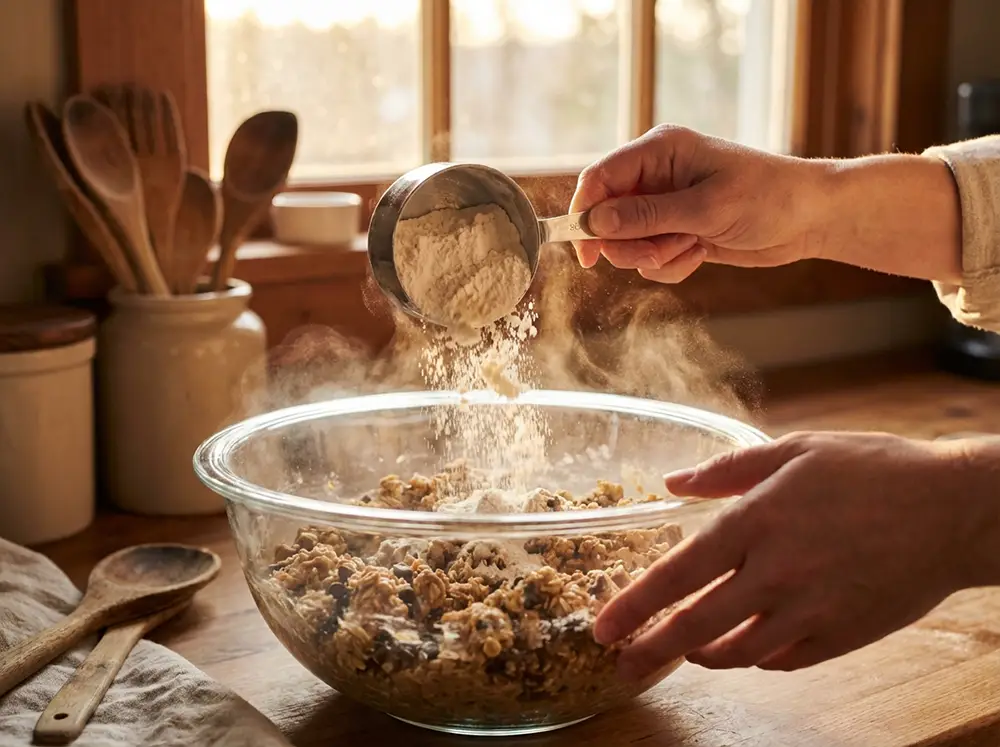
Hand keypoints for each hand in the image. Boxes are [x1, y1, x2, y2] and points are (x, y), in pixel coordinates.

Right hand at [569, 125, 823, 281]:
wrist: (810, 218)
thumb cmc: (767, 197)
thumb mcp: (705, 208)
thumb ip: (646, 216)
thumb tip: (595, 222)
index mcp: (660, 151)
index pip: (600, 178)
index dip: (586, 213)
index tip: (587, 251)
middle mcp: (656, 176)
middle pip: (608, 217)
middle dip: (630, 243)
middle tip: (659, 253)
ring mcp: (666, 206)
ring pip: (628, 243)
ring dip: (653, 256)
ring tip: (690, 248)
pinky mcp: (677, 231)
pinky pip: (650, 259)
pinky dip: (670, 265)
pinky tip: (700, 254)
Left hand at [593, 432, 999, 679]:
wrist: (954, 510)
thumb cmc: (872, 470)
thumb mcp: (795, 450)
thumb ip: (728, 469)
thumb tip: (673, 482)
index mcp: (757, 520)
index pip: (678, 573)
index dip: (634, 604)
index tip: (603, 626)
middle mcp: (777, 572)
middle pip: (696, 625)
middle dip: (650, 649)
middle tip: (621, 665)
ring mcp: (811, 610)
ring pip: (737, 651)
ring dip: (701, 656)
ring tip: (682, 654)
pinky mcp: (843, 636)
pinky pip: (784, 661)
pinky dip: (755, 658)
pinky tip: (745, 648)